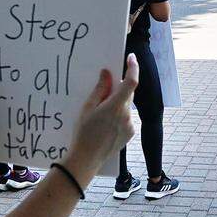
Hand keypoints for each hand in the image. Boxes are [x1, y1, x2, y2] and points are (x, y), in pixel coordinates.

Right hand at [67, 55, 138, 180]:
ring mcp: (129, 125)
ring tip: (100, 115)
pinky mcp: (130, 133)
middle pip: (128, 93)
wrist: (87, 159)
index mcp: (115, 106)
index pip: (131, 82)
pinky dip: (118, 115)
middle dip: (119, 88)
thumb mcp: (87, 108)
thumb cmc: (83, 133)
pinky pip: (126, 117)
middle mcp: (126, 115)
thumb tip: (107, 73)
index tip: (131, 58)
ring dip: (117, 103)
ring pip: (126, 106)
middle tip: (104, 89)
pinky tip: (105, 125)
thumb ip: (100, 89)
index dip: (133, 68)